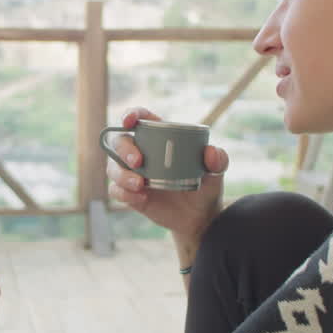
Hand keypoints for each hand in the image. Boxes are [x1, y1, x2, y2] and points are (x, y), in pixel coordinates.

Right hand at [106, 107, 229, 240]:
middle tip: (139, 161)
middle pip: (120, 141)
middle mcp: (141, 152)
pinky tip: (141, 197)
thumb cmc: (205, 187)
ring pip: (113, 167)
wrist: (199, 217)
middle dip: (124, 148)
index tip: (129, 121)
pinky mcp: (129, 193)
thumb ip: (219, 159)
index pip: (140, 119)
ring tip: (140, 184)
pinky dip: (124, 193)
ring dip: (121, 174)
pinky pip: (116, 190)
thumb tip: (210, 152)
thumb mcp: (216, 172)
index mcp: (159, 138)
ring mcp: (133, 173)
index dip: (130, 115)